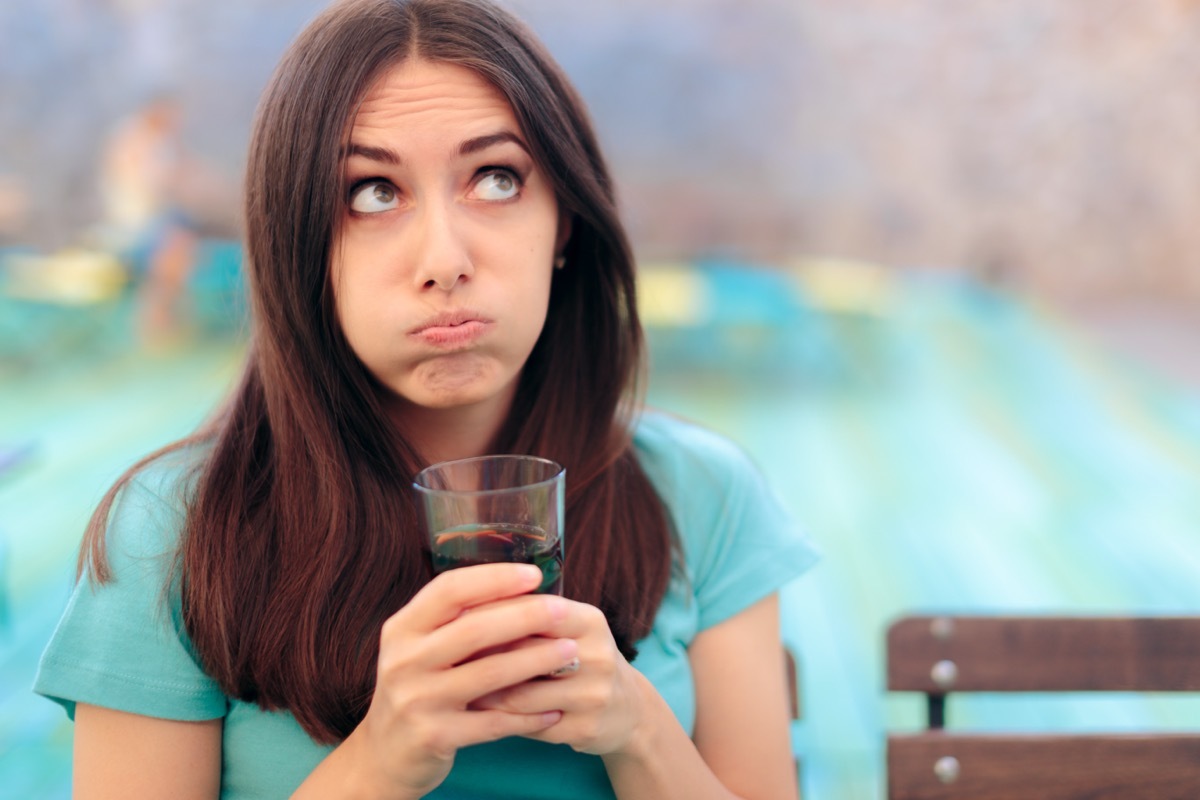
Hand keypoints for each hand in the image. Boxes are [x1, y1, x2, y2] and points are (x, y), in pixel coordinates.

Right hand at [345, 563, 581, 797]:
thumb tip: (519, 587)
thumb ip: (455, 620)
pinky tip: (553, 710)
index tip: (533, 574)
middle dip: (524, 616)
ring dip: (536, 661)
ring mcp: (418, 700)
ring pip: (489, 673)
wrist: (385, 754)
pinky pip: (493, 722)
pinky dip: (527, 716)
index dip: (493, 579)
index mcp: (402, 628)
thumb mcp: (419, 648)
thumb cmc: (417, 688)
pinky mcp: (434, 736)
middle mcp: (405, 661)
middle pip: (473, 629)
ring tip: (570, 652)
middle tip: (561, 609)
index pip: (449, 590)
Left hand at [469, 600, 648, 756]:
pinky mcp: (584, 729)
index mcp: (589, 621)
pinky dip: (499, 719)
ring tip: (455, 688)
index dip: (491, 615)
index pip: (533, 610)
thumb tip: (463, 607)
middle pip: (523, 651)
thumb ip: (529, 617)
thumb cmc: (582, 660)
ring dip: (482, 692)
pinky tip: (479, 715)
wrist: (628, 711)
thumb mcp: (569, 630)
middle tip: (445, 657)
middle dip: (480, 655)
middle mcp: (597, 655)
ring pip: (521, 694)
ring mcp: (593, 695)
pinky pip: (529, 725)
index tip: (454, 620)